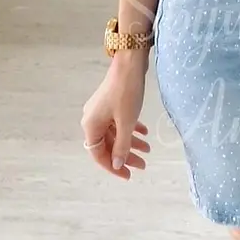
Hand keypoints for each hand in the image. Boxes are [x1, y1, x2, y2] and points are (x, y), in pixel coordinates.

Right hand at [81, 55, 150, 179]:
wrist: (129, 64)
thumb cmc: (126, 94)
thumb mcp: (126, 123)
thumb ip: (122, 146)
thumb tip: (117, 164)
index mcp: (91, 126)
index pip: (99, 155)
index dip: (113, 167)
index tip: (129, 175)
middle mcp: (92, 120)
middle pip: (107, 145)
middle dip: (125, 156)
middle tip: (143, 165)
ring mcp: (101, 110)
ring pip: (115, 133)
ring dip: (130, 142)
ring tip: (148, 149)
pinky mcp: (110, 103)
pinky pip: (118, 122)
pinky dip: (130, 129)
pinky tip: (144, 132)